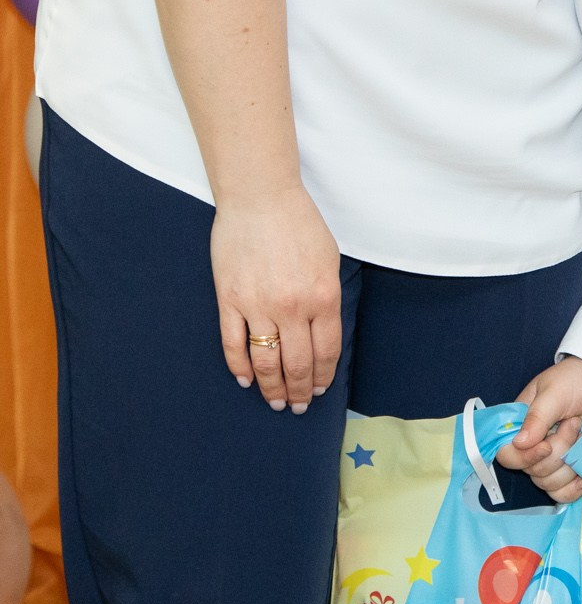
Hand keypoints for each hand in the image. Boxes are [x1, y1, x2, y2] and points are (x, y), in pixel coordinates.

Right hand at [211, 183, 342, 412]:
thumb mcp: (328, 259)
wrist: (259, 197)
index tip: (318, 390)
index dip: (322, 376)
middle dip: (298, 391)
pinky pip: (234, 344)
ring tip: (274, 402)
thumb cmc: (298, 223)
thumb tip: (322, 334)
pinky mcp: (229, 300)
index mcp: (322, 296)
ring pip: (266, 362)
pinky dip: (240, 367)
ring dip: (271, 388)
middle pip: (297, 364)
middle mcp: (292, 307)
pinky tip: (246, 380)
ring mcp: (258, 305)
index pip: (325, 352)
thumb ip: (326, 298)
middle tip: (297, 406)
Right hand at [495, 358, 581, 504]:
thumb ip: (537, 417)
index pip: (508, 455)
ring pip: (549, 483)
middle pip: (533, 471)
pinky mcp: (572, 467)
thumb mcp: (557, 392)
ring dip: (570, 466)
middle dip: (558, 452)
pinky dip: (573, 488)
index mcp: (522, 424)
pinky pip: (563, 492)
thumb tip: (519, 444)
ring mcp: (553, 458)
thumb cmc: (579, 379)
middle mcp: (533, 445)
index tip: (546, 445)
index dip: (525, 458)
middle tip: (574, 424)